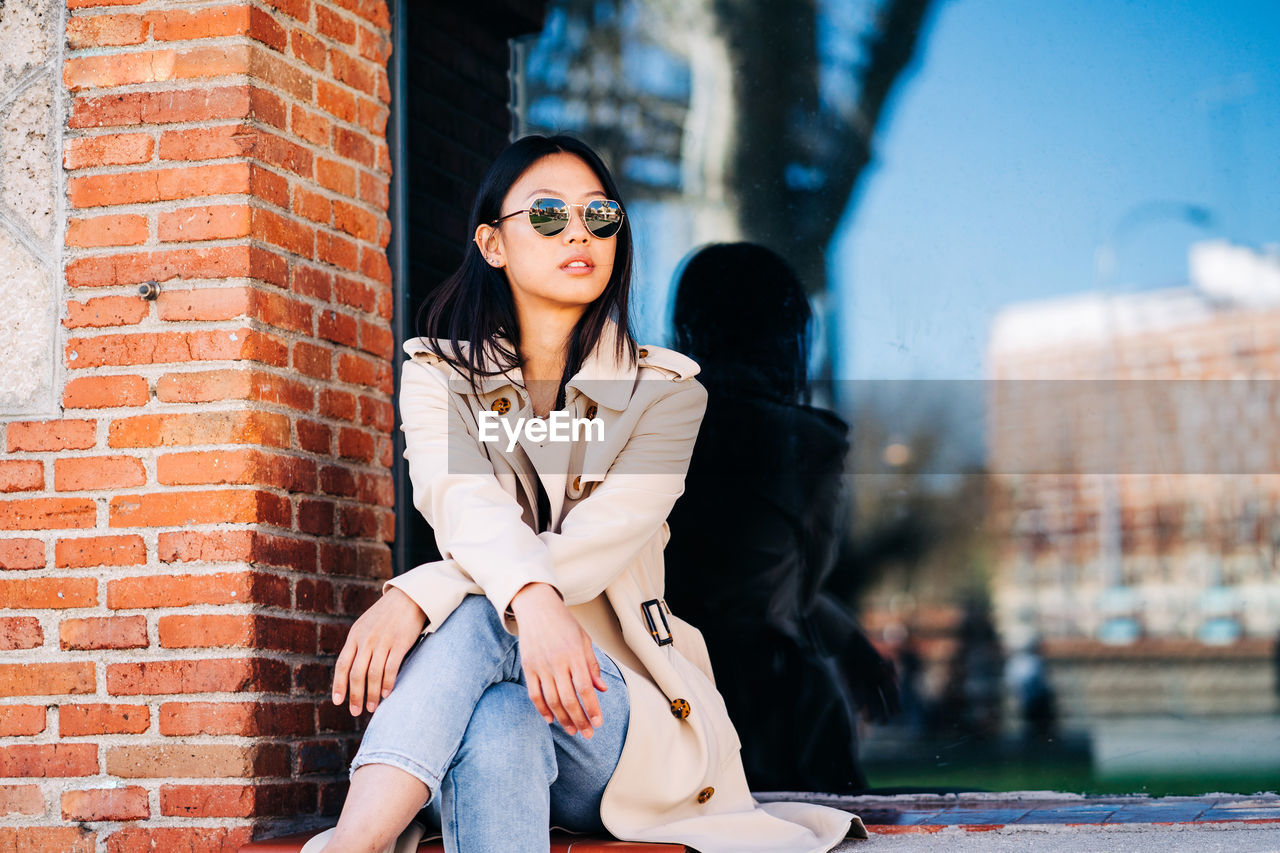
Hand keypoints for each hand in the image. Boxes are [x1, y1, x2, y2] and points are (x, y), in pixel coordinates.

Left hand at [333, 586, 427, 715]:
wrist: (409, 596)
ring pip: (373, 674)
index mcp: (355, 635)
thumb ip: (357, 644)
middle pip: (357, 673)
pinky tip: (387, 693)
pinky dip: (388, 683)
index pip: (342, 664)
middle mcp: (366, 639)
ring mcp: (383, 641)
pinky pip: (391, 668)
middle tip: (356, 711)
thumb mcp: (365, 625)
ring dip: (372, 694)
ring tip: (373, 707)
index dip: (339, 684)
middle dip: (355, 695)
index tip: (338, 701)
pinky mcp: (400, 643)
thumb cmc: (386, 615)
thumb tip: (351, 670)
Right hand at [510, 582, 607, 737]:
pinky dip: (542, 709)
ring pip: (551, 700)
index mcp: (574, 654)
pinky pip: (534, 694)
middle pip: (569, 698)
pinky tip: (550, 719)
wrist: (537, 607)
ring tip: (572, 730)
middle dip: (580, 719)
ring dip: (563, 718)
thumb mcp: (584, 640)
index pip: (585, 688)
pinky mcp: (528, 667)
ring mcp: (540, 665)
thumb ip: (592, 665)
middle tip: (588, 734)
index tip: (598, 723)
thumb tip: (602, 689)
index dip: (592, 708)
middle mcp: (557, 661)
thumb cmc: (564, 623)